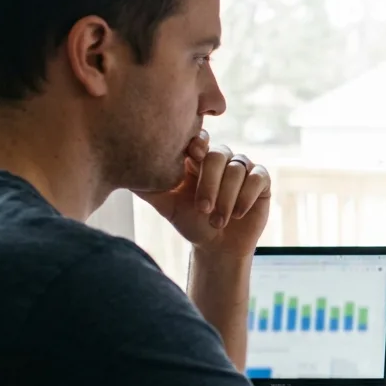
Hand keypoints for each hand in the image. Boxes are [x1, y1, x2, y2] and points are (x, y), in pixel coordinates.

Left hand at [136, 131, 270, 256]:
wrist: (217, 246)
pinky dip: (246, 196)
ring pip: (237, 169)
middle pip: (218, 155)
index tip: (194, 156)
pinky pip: (258, 178)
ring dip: (227, 197)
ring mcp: (243, 168)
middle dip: (210, 184)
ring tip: (218, 220)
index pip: (200, 138)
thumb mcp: (166, 205)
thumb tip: (123, 171)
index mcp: (198, 159)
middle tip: (202, 208)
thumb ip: (149, 187)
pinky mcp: (261, 181)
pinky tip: (237, 214)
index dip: (198, 143)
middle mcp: (221, 159)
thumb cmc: (190, 223)